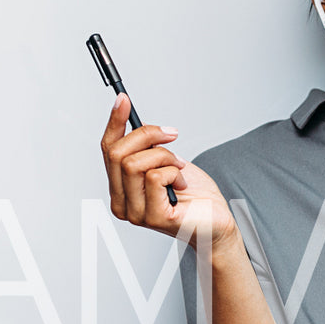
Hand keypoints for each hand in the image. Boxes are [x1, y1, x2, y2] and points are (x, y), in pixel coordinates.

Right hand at [99, 93, 236, 246]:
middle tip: (172, 135)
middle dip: (148, 136)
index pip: (107, 150)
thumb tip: (138, 124)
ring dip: (165, 157)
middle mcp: (122, 203)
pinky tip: (182, 184)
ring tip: (180, 168)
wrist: (217, 223)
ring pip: (135, 164)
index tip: (123, 100)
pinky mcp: (154, 218)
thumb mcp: (167, 163)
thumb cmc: (195, 197)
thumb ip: (147, 150)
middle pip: (118, 154)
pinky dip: (173, 172)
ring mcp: (135, 213)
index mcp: (120, 189)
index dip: (115, 122)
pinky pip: (155, 177)